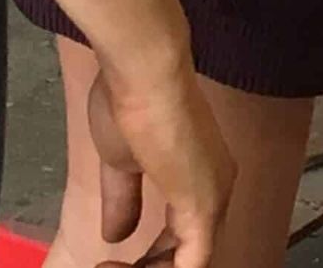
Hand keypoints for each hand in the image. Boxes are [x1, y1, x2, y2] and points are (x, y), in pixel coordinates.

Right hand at [87, 59, 233, 267]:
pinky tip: (114, 265)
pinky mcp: (204, 206)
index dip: (147, 261)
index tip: (107, 261)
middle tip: (105, 266)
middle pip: (188, 256)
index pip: (182, 240)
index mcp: (199, 177)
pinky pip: (192, 265)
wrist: (144, 73)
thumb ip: (124, 199)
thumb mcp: (121, 162)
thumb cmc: (131, 102)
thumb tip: (117, 234)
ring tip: (105, 266)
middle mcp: (216, 189)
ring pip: (191, 263)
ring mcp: (214, 198)